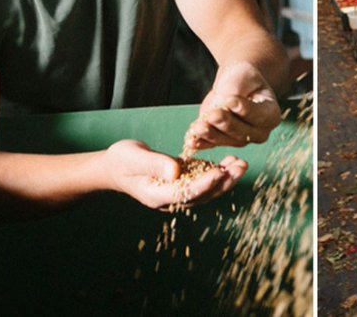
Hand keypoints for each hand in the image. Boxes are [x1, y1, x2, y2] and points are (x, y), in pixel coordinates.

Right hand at [103, 140, 246, 209]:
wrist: (115, 166)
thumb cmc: (122, 160)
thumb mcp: (135, 158)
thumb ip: (155, 164)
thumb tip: (176, 171)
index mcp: (157, 195)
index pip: (186, 193)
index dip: (204, 184)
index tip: (220, 173)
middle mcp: (171, 198)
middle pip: (202, 194)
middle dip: (223, 182)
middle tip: (241, 167)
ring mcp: (177, 192)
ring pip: (206, 189)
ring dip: (225, 178)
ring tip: (241, 164)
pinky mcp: (181, 182)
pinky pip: (202, 181)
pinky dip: (217, 172)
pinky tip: (230, 162)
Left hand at [184, 61, 280, 152]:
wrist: (235, 84)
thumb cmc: (244, 79)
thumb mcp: (244, 75)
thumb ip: (237, 87)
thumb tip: (223, 101)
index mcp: (271, 114)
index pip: (259, 115)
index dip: (244, 109)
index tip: (230, 101)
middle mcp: (259, 132)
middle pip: (243, 132)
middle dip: (226, 124)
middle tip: (213, 115)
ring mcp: (241, 139)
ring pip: (226, 140)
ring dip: (211, 135)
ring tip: (198, 127)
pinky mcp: (223, 140)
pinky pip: (212, 144)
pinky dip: (201, 143)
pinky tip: (191, 142)